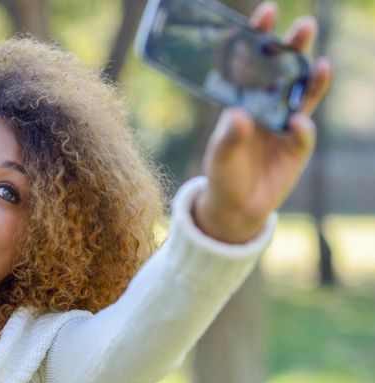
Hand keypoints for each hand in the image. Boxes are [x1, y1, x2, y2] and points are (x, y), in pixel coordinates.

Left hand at [193, 1, 331, 243]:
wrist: (236, 206)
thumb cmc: (222, 172)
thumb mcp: (219, 154)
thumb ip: (229, 135)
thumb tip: (240, 115)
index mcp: (244, 101)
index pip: (253, 64)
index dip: (260, 39)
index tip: (266, 13)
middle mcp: (267, 107)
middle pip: (284, 73)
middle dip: (294, 50)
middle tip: (304, 25)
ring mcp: (285, 126)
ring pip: (302, 97)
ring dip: (312, 81)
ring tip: (320, 63)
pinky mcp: (296, 148)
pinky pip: (302, 135)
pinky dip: (301, 129)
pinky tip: (296, 124)